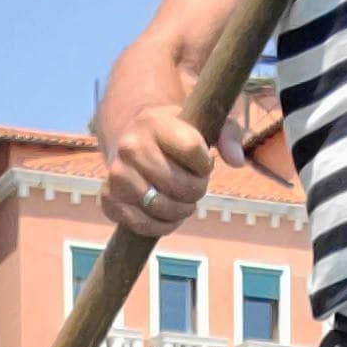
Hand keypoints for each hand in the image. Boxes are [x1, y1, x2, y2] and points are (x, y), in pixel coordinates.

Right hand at [102, 103, 219, 235]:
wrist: (134, 139)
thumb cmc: (178, 134)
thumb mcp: (205, 123)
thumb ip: (229, 134)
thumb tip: (237, 160)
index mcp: (154, 120)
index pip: (194, 150)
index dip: (205, 164)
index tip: (202, 162)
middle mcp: (130, 146)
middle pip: (180, 185)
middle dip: (196, 190)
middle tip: (194, 184)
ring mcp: (117, 174)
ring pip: (163, 208)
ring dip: (181, 210)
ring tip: (181, 198)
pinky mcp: (109, 199)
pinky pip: (144, 226)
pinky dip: (162, 226)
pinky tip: (166, 213)